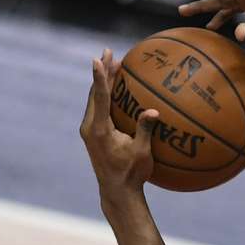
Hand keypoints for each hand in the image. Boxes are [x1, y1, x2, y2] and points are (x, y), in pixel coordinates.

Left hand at [79, 48, 157, 202]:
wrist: (116, 192)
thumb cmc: (131, 174)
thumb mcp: (142, 153)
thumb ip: (145, 130)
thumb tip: (154, 112)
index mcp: (99, 129)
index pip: (99, 96)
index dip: (99, 76)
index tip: (97, 59)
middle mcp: (90, 127)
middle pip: (94, 93)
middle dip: (102, 72)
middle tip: (108, 53)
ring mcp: (90, 130)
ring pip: (94, 99)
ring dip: (103, 82)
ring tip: (112, 64)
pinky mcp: (93, 134)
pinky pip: (98, 108)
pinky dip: (105, 95)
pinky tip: (116, 90)